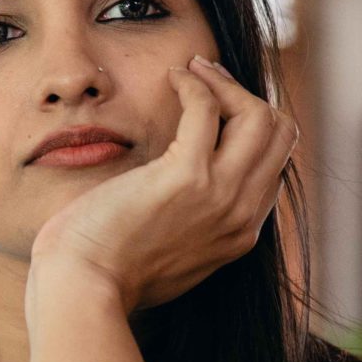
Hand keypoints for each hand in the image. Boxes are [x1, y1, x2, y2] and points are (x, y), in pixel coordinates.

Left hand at [27, 54, 298, 317]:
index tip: (218, 108)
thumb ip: (189, 228)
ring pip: (259, 117)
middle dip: (248, 98)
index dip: (250, 129)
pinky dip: (195, 84)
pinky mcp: (187, 176)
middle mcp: (241, 215)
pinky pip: (208, 109)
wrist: (82, 290)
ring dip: (227, 84)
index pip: (273, 166)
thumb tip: (181, 199)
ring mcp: (220, 195)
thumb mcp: (167, 255)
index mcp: (239, 234)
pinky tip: (173, 77)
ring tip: (193, 72)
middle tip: (209, 79)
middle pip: (279, 135)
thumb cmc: (106, 272)